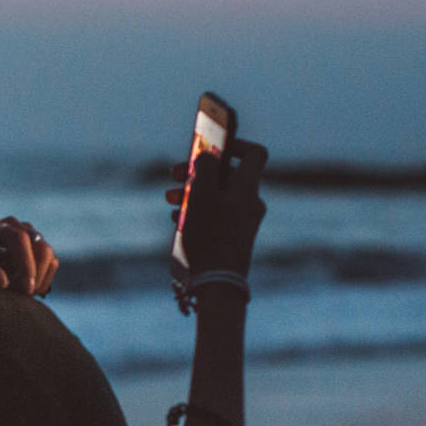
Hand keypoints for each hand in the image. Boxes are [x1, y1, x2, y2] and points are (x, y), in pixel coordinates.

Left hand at [0, 217, 58, 296]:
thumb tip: (3, 280)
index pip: (19, 239)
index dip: (25, 264)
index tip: (25, 289)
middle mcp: (16, 226)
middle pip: (40, 246)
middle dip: (35, 275)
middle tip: (22, 296)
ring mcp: (29, 235)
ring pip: (48, 256)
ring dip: (39, 279)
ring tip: (21, 295)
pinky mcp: (37, 248)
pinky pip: (52, 263)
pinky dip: (44, 280)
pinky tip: (26, 291)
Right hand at [167, 139, 267, 276]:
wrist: (219, 282)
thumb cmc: (210, 236)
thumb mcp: (201, 195)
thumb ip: (205, 168)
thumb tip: (208, 155)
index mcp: (247, 188)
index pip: (254, 153)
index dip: (234, 144)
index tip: (211, 147)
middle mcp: (250, 202)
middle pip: (227, 175)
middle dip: (198, 172)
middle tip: (175, 175)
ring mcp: (244, 221)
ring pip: (218, 195)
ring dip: (193, 192)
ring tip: (171, 200)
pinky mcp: (235, 237)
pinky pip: (217, 215)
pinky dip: (198, 211)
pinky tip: (178, 220)